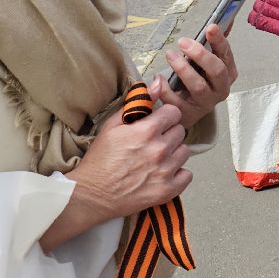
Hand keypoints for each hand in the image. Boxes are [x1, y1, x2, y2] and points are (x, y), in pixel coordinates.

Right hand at [45, 100, 189, 249]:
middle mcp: (160, 149)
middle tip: (152, 143)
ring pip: (185, 152)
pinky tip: (162, 173)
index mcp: (147, 130)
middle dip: (168, 134)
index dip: (165, 117)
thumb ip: (138, 103)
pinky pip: (187, 175)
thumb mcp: (113, 125)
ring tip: (156, 159)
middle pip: (180, 131)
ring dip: (173, 153)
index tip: (156, 123)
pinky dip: (177, 174)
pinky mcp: (167, 190)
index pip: (174, 113)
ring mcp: (165, 171)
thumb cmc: (100, 158)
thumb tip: (158, 83)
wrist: (91, 194)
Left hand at [151, 24, 236, 129]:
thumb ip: (214, 43)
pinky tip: (158, 78)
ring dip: (182, 68)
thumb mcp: (206, 62)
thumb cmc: (197, 79)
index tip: (210, 27)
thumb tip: (225, 17)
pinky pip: (176, 101)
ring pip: (198, 85)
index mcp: (228, 73)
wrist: (187, 110)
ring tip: (170, 55)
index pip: (226, 54)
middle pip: (216, 70)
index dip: (219, 41)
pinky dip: (165, 89)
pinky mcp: (189, 114)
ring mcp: (206, 103)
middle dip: (200, 54)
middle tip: (182, 41)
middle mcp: (221, 89)